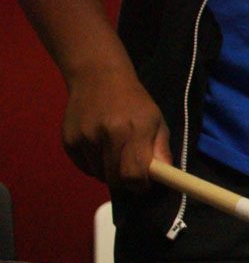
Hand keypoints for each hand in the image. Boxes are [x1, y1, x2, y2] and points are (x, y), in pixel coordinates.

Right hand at [63, 67, 170, 190]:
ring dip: (110, 172)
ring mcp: (84, 138)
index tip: (144, 183)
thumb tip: (165, 177)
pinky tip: (100, 147)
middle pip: (115, 179)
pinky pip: (85, 167)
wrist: (98, 77)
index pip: (133, 174)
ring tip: (115, 152)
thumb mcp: (156, 120)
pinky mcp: (68, 141)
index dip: (140, 185)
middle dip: (126, 181)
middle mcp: (105, 135)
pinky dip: (95, 165)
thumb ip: (161, 149)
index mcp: (132, 130)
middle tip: (131, 169)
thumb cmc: (134, 102)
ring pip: (100, 175)